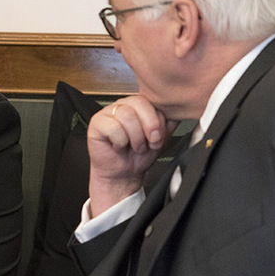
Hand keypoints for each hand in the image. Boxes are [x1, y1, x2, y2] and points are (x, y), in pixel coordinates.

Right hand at [87, 96, 178, 215]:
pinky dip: (119, 142)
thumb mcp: (160, 139)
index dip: (158, 122)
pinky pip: (113, 127)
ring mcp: (109, 112)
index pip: (152, 101)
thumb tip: (178, 112)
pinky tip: (118, 146)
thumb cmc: (138, 156)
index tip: (158, 138)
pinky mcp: (97, 122)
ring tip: (133, 147)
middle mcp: (124, 104)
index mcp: (139, 105)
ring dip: (134, 138)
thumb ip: (169, 123)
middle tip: (149, 143)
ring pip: (127, 116)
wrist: (122, 174)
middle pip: (139, 103)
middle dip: (148, 128)